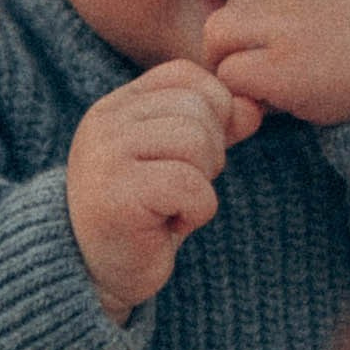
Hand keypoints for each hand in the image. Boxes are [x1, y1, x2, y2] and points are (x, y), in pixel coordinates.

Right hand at [66, 61, 259, 318]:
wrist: (96, 274)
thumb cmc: (143, 215)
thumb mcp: (181, 160)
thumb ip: (214, 126)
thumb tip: (253, 107)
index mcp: (117, 106)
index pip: (184, 75)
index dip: (211, 111)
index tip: (193, 156)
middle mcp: (106, 123)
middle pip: (197, 108)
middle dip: (210, 153)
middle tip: (180, 190)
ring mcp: (106, 156)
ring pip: (196, 142)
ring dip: (202, 183)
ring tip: (173, 205)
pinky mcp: (117, 196)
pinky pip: (191, 186)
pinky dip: (197, 212)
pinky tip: (169, 225)